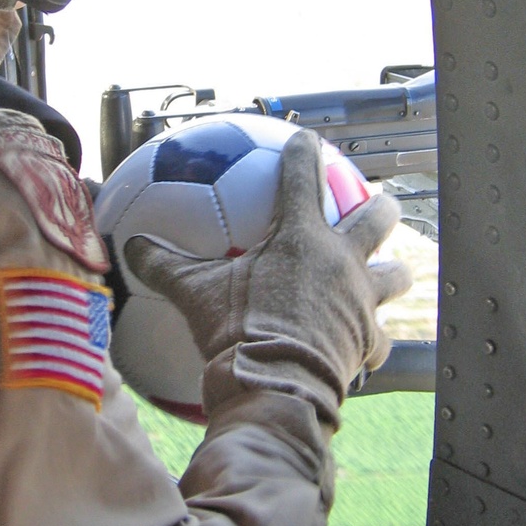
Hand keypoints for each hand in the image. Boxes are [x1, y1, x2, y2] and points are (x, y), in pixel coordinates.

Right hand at [125, 130, 410, 426]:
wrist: (275, 387)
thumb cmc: (236, 331)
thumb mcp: (193, 293)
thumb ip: (163, 264)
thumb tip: (130, 244)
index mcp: (302, 237)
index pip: (303, 176)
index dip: (305, 151)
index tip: (306, 138)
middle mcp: (341, 261)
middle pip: (377, 218)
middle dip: (381, 207)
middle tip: (378, 203)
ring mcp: (361, 301)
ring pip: (395, 276)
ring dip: (393, 273)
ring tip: (392, 274)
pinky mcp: (368, 341)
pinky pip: (379, 338)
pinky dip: (373, 340)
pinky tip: (367, 346)